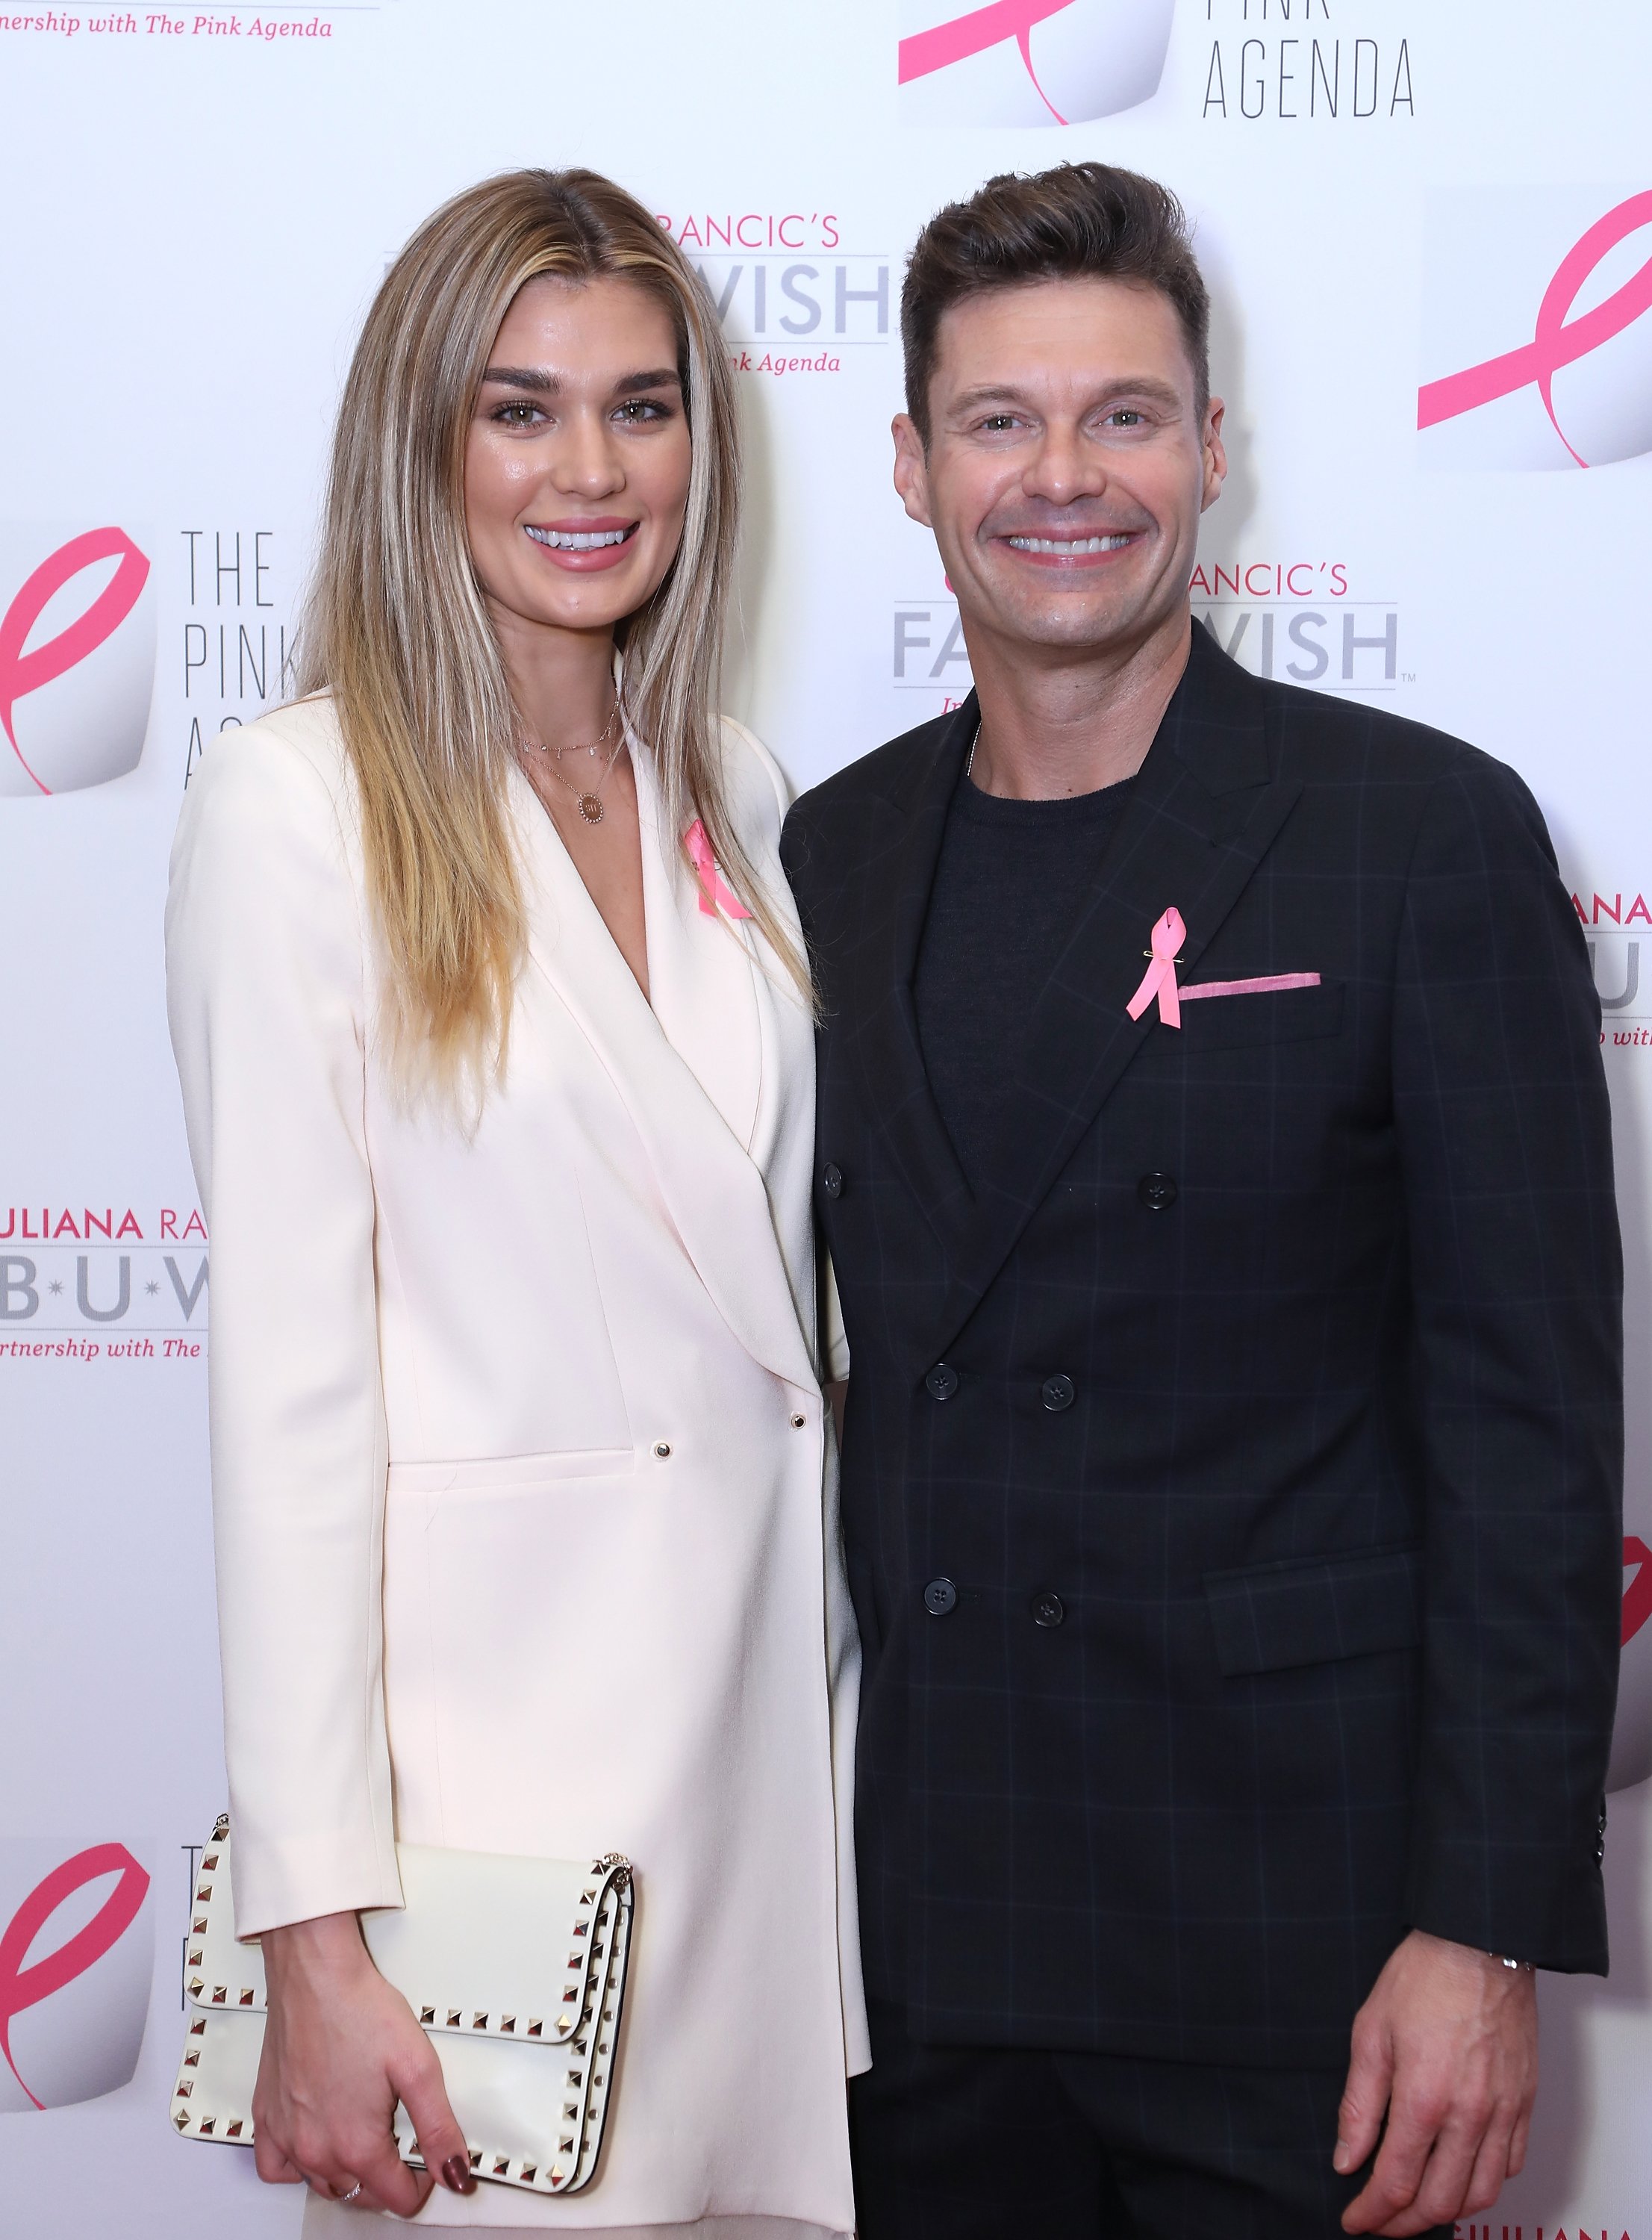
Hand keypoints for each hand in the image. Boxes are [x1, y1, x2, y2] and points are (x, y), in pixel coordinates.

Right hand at [253, 1910, 475, 2214]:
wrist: (316, 1974)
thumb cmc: (363, 2010)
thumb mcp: (419, 2068)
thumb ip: (439, 2130)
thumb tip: (456, 2177)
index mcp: (357, 2145)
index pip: (396, 2198)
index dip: (421, 2185)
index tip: (428, 2163)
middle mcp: (316, 2151)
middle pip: (359, 2194)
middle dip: (386, 2181)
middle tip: (401, 2144)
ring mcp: (286, 2137)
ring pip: (321, 2183)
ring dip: (347, 2175)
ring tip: (366, 2139)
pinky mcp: (265, 2116)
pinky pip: (275, 2168)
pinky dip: (296, 2167)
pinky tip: (316, 2141)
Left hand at [1337, 1929, 1537, 2235]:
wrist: (1480, 1942)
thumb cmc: (1423, 1978)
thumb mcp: (1370, 2033)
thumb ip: (1359, 2105)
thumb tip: (1346, 2160)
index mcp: (1424, 2098)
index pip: (1395, 2182)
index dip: (1371, 2213)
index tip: (1354, 2220)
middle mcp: (1470, 2115)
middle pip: (1440, 2203)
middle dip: (1403, 2223)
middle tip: (1380, 2222)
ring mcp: (1504, 2112)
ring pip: (1480, 2195)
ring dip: (1445, 2211)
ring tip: (1416, 2206)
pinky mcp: (1525, 2102)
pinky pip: (1510, 2165)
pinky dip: (1483, 2184)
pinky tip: (1460, 2174)